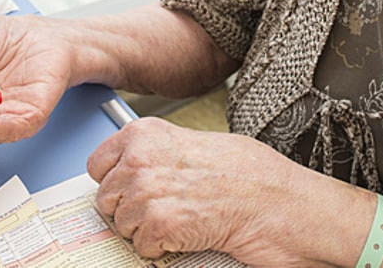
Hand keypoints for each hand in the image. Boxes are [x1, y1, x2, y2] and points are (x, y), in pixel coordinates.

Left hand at [88, 118, 336, 265]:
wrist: (284, 203)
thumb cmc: (254, 176)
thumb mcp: (199, 146)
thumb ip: (161, 154)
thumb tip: (137, 170)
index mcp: (149, 134)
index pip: (98, 164)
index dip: (115, 183)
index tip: (128, 191)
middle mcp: (142, 158)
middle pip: (106, 198)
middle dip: (130, 210)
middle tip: (166, 210)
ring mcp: (148, 191)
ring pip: (121, 225)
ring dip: (148, 231)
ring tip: (183, 220)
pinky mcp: (160, 224)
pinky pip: (141, 247)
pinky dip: (163, 249)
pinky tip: (189, 233)